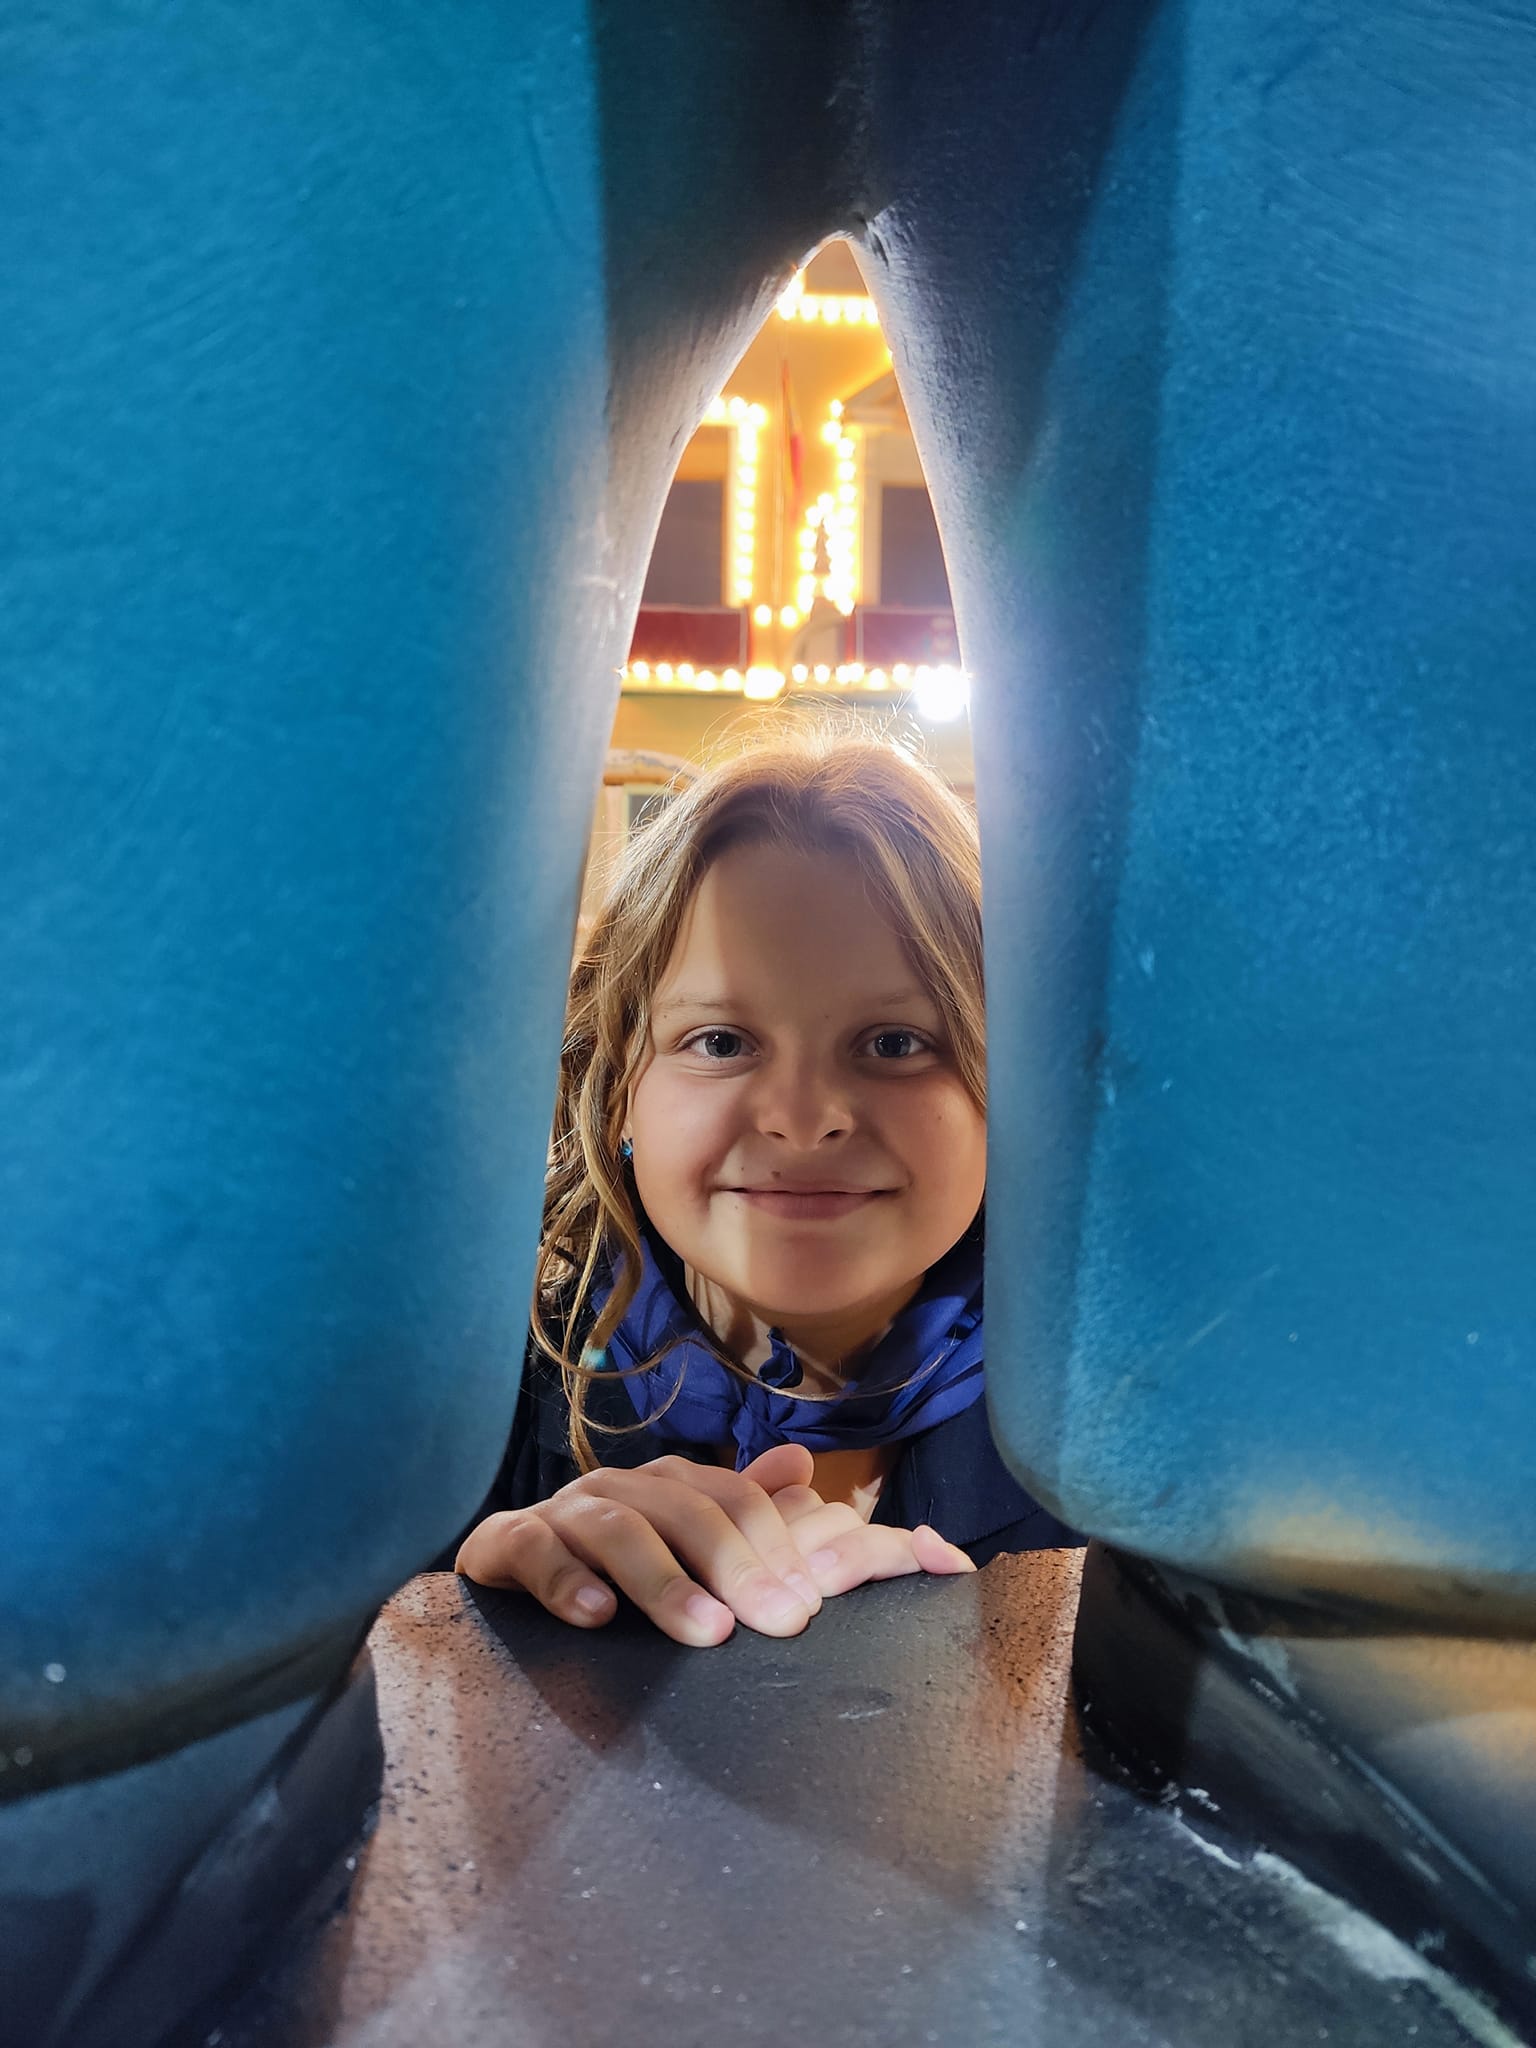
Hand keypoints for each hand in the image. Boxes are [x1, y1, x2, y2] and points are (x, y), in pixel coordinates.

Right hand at [454, 1444, 973, 1646]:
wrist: (506, 1569)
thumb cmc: (614, 1569)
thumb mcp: (689, 1547)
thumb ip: (751, 1514)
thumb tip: (806, 1467)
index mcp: (671, 1486)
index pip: (737, 1502)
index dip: (778, 1549)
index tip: (811, 1608)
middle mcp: (620, 1487)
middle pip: (687, 1510)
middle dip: (737, 1566)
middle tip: (778, 1624)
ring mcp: (561, 1512)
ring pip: (617, 1527)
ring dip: (664, 1579)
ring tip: (705, 1630)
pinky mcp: (505, 1543)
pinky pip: (534, 1550)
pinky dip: (565, 1578)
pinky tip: (596, 1614)